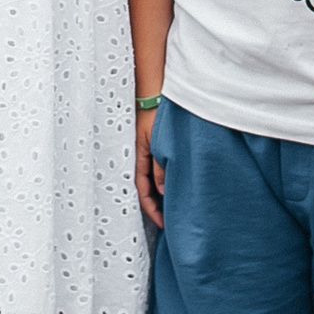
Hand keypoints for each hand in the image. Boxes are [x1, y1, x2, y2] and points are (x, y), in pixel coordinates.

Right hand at [135, 102, 165, 227]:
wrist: (154, 91)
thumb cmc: (156, 114)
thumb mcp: (158, 143)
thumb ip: (160, 167)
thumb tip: (163, 191)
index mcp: (139, 156)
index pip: (143, 189)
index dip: (151, 208)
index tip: (162, 223)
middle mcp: (141, 155)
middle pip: (146, 186)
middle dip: (155, 205)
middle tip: (168, 220)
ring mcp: (147, 150)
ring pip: (152, 178)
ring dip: (160, 192)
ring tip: (172, 206)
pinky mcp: (154, 144)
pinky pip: (157, 168)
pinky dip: (163, 179)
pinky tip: (174, 183)